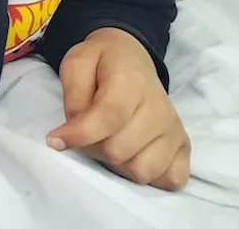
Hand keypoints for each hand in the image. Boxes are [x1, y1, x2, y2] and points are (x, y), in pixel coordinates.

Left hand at [47, 27, 189, 190]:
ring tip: (109, 142)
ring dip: (117, 164)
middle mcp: (159, 108)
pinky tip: (134, 156)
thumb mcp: (77, 64)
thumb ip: (73, 95)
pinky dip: (150, 177)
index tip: (55, 140)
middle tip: (86, 132)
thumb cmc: (101, 63)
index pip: (109, 117)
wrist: (132, 59)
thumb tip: (74, 131)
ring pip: (140, 170)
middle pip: (118, 150)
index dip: (79, 134)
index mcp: (131, 82)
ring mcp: (174, 130)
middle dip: (92, 147)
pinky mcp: (183, 146)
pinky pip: (171, 180)